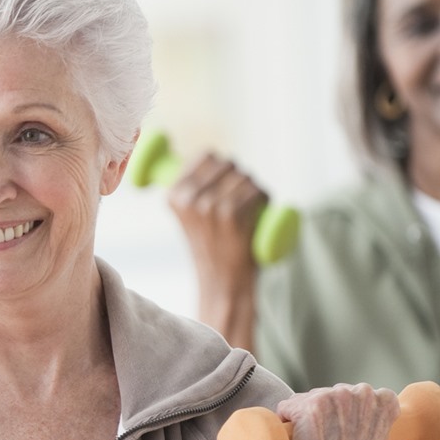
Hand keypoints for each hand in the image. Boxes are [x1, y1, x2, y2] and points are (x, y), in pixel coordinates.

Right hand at [167, 152, 264, 345]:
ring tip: (248, 212)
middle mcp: (189, 199)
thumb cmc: (212, 248)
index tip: (224, 183)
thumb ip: (194, 190)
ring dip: (253, 190)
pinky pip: (257, 192)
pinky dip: (264, 199)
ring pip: (245, 177)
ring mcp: (210, 206)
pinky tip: (259, 214)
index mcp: (174, 196)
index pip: (206, 156)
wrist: (222, 284)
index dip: (222, 167)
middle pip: (228, 164)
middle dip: (239, 178)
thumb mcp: (192, 217)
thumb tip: (209, 159)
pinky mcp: (232, 214)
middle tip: (239, 201)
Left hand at [277, 383, 396, 439]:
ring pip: (308, 399)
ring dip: (303, 416)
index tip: (342, 430)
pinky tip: (292, 439)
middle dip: (323, 413)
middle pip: (331, 394)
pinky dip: (285, 420)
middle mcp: (360, 395)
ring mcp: (335, 399)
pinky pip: (287, 406)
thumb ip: (371, 436)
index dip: (347, 412)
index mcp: (384, 403)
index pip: (363, 393)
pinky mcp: (309, 407)